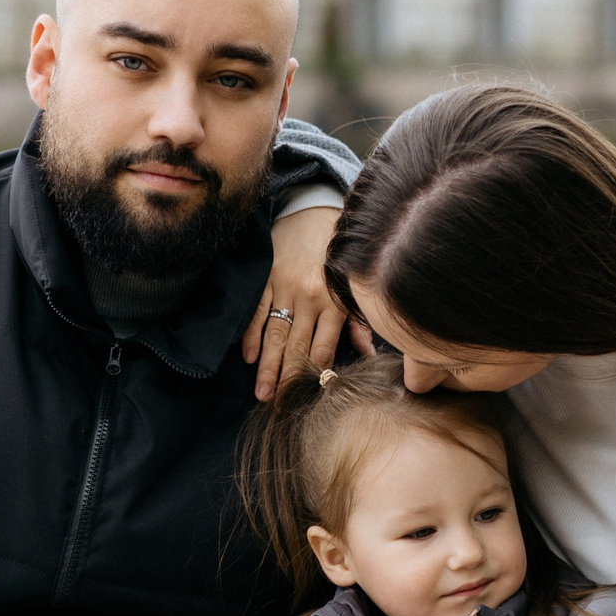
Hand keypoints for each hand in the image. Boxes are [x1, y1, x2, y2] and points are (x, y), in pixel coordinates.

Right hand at [248, 207, 345, 399]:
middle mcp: (310, 298)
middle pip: (296, 348)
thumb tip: (370, 357)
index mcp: (334, 303)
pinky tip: (246, 356)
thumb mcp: (353, 286)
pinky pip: (256, 311)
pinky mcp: (267, 277)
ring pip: (275, 335)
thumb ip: (358, 322)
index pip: (322, 349)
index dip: (314, 375)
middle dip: (286, 380)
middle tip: (276, 406)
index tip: (308, 398)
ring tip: (261, 393)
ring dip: (266, 366)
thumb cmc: (338, 253)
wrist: (315, 209)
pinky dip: (250, 334)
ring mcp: (285, 288)